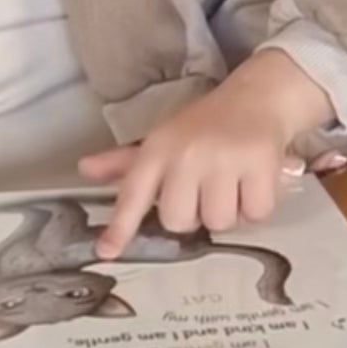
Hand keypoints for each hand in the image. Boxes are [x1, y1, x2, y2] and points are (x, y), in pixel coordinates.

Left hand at [81, 50, 333, 257]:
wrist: (258, 96)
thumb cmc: (206, 125)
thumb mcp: (165, 139)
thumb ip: (128, 163)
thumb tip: (86, 169)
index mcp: (158, 149)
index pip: (133, 192)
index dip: (120, 226)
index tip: (106, 252)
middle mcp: (187, 154)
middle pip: (179, 221)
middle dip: (195, 214)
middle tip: (206, 188)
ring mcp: (224, 158)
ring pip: (219, 222)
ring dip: (230, 212)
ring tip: (234, 183)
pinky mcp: (260, 163)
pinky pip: (255, 214)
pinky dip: (259, 206)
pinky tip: (255, 182)